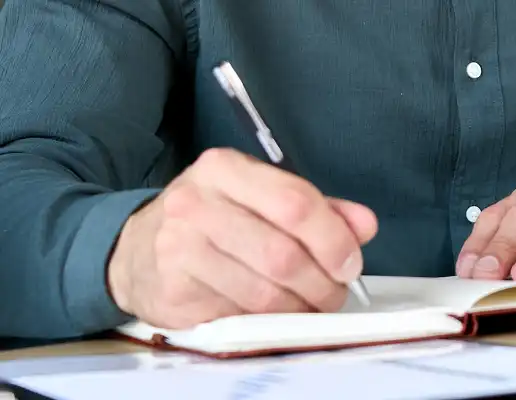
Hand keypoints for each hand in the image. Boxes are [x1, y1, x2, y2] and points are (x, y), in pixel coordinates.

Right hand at [107, 148, 377, 328]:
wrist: (135, 250)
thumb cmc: (211, 221)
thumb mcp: (259, 198)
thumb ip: (317, 209)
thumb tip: (364, 225)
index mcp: (224, 169)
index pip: (295, 203)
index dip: (334, 239)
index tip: (350, 262)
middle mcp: (196, 203)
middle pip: (283, 255)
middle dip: (323, 283)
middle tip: (335, 293)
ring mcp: (179, 250)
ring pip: (265, 293)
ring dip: (301, 308)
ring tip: (309, 305)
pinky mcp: (174, 292)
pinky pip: (241, 316)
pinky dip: (269, 321)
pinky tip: (272, 311)